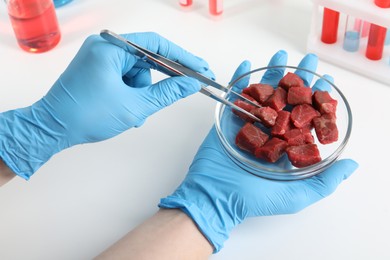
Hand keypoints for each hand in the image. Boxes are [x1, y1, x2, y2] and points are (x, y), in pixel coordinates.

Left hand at [0, 32, 212, 179]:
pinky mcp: (98, 68)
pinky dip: (131, 93)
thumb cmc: (84, 116)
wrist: (52, 129)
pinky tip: (125, 108)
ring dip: (141, 93)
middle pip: (147, 58)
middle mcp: (104, 46)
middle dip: (160, 81)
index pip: (156, 45)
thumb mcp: (134, 105)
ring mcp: (100, 57)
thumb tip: (191, 84)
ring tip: (133, 111)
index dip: (182, 57)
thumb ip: (168, 93)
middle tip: (184, 86)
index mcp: (110, 48)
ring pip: (138, 72)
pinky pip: (125, 77)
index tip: (199, 67)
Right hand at [159, 51, 357, 251]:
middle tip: (308, 61)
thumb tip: (352, 164)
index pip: (307, 118)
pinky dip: (240, 79)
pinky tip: (248, 64)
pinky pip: (235, 95)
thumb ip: (327, 181)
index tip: (327, 83)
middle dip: (298, 79)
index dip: (318, 100)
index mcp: (288, 146)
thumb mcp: (298, 195)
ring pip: (263, 93)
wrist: (216, 196)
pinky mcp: (229, 121)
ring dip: (271, 73)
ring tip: (281, 56)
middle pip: (287, 100)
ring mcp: (249, 125)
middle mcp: (270, 133)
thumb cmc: (255, 199)